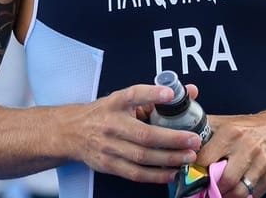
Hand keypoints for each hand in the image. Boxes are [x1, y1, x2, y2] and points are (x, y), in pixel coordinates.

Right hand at [71, 83, 203, 183]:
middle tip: (194, 140)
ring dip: (169, 159)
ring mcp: (109, 147)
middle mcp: (111, 124)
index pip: (134, 95)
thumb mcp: (124, 99)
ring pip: (142, 157)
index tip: (171, 94)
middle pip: (144, 135)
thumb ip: (156, 97)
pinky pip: (135, 173)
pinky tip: (171, 172)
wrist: (72, 132)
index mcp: (116, 103)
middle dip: (173, 139)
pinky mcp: (108, 165)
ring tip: (188, 157)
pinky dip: (155, 176)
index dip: (152, 94)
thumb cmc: (104, 114)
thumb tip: (190, 91)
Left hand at [196, 113, 265, 196]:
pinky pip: (252, 195)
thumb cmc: (249, 128)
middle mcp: (247, 148)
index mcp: (231, 133)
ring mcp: (261, 163)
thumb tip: (180, 135)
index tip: (191, 177)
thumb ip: (204, 128)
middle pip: (224, 180)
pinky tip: (234, 193)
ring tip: (218, 194)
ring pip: (239, 192)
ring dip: (226, 197)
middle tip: (205, 190)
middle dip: (212, 189)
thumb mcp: (226, 122)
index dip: (196, 171)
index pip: (206, 159)